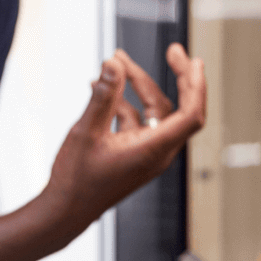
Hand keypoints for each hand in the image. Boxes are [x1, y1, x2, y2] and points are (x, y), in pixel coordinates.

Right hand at [44, 44, 205, 228]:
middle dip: (172, 76)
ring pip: (153, 112)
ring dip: (138, 87)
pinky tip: (100, 89)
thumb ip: (103, 96)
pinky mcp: (131, 154)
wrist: (64, 210)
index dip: (196, 84)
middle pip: (176, 108)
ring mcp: (144, 154)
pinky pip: (136, 122)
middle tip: (172, 50)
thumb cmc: (76, 179)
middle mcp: (156, 152)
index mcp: (153, 150)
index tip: (191, 60)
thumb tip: (113, 64)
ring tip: (116, 62)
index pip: (192, 114)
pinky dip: (123, 103)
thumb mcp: (86, 131)